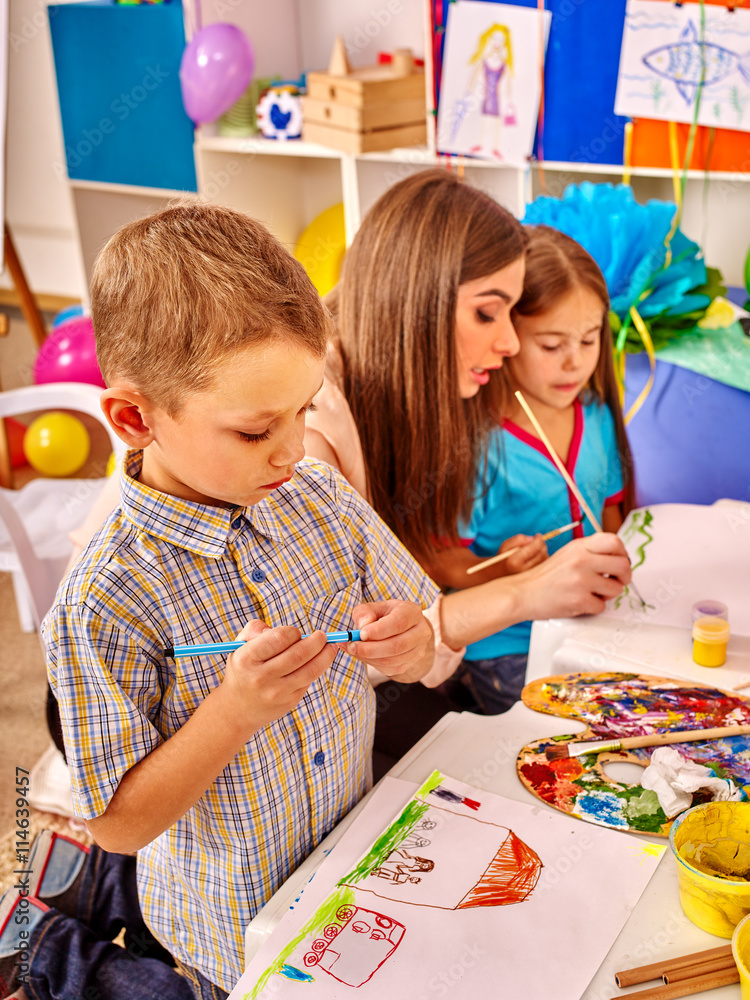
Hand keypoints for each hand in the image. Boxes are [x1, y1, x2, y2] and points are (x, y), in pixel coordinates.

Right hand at [222, 619, 337, 735]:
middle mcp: (261, 677)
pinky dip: (316, 669)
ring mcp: (276, 693)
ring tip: (330, 647)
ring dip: (325, 656)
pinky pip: (308, 682)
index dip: (293, 632)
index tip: (295, 632)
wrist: (237, 709)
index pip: (279, 638)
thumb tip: (276, 629)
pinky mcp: (288, 703)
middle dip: (316, 641)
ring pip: (310, 670)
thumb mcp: (240, 645)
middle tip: (323, 635)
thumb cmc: (243, 669)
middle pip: (298, 654)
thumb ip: (255, 629)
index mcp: (246, 659)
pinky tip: (319, 661)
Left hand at [346, 601, 434, 682]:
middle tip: (352, 646)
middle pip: (397, 645)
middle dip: (370, 648)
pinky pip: (389, 669)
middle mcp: (420, 632)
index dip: (379, 630)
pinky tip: (362, 654)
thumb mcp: (375, 607)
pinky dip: (372, 663)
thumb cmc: (386, 615)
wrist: (403, 629)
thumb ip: (365, 612)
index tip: (361, 634)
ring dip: (369, 657)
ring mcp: (417, 651)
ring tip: (353, 649)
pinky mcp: (409, 665)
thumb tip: (362, 626)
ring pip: (392, 660)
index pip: (399, 623)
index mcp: (412, 612)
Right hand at [498, 533, 547, 574]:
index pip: (534, 547)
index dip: (538, 539)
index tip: (537, 535)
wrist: (503, 576)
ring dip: (542, 551)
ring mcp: (531, 575)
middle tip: (537, 541)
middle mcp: (524, 570)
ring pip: (545, 558)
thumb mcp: (506, 546)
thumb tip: (533, 538)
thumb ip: (518, 539)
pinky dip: (543, 558)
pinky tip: (535, 558)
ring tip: (533, 551)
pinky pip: (546, 564)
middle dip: (541, 544)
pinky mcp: (537, 577)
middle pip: (541, 552)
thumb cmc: (505, 558)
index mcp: (514, 562)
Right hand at [518, 533, 631, 620]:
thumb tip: (618, 558)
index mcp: (579, 546)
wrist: (523, 593)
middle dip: (624, 577)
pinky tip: (581, 602)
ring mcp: (581, 580)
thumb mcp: (568, 554)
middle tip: (617, 581)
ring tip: (593, 593)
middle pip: (623, 565)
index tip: (620, 562)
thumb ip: (590, 552)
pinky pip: (602, 606)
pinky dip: (594, 607)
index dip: (623, 553)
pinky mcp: (579, 599)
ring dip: (608, 594)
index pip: (614, 541)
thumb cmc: (545, 577)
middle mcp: (581, 560)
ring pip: (616, 588)